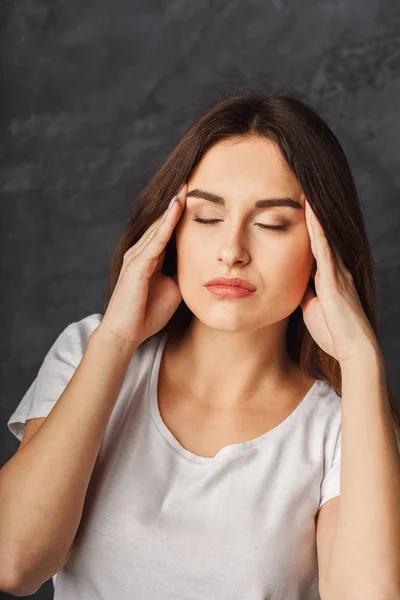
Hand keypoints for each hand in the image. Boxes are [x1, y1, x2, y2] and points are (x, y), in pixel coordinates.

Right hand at [97, 183, 187, 349]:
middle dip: (176, 201)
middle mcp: (142, 251)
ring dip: (173, 206)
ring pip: (158, 226)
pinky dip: (167, 224)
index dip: (180, 212)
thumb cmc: (148, 314)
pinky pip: (156, 240)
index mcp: (151, 257)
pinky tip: (177, 209)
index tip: (197, 194)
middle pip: (162, 221)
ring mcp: (138, 256)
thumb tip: (201, 264)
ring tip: (186, 186)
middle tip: (191, 178)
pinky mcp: (138, 265)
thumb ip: (182, 273)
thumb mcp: (173, 289)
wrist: (126, 334)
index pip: (168, 228)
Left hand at [299, 200, 380, 366]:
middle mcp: (335, 270)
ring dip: (314, 216)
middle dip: (312, 215)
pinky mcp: (334, 279)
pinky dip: (316, 230)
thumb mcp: (311, 309)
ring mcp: (336, 272)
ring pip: (323, 237)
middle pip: (321, 236)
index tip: (297, 208)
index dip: (308, 228)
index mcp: (329, 277)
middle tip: (302, 189)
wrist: (352, 349)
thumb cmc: (332, 333)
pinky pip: (323, 249)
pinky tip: (310, 213)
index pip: (315, 246)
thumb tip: (290, 285)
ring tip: (305, 192)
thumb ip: (303, 294)